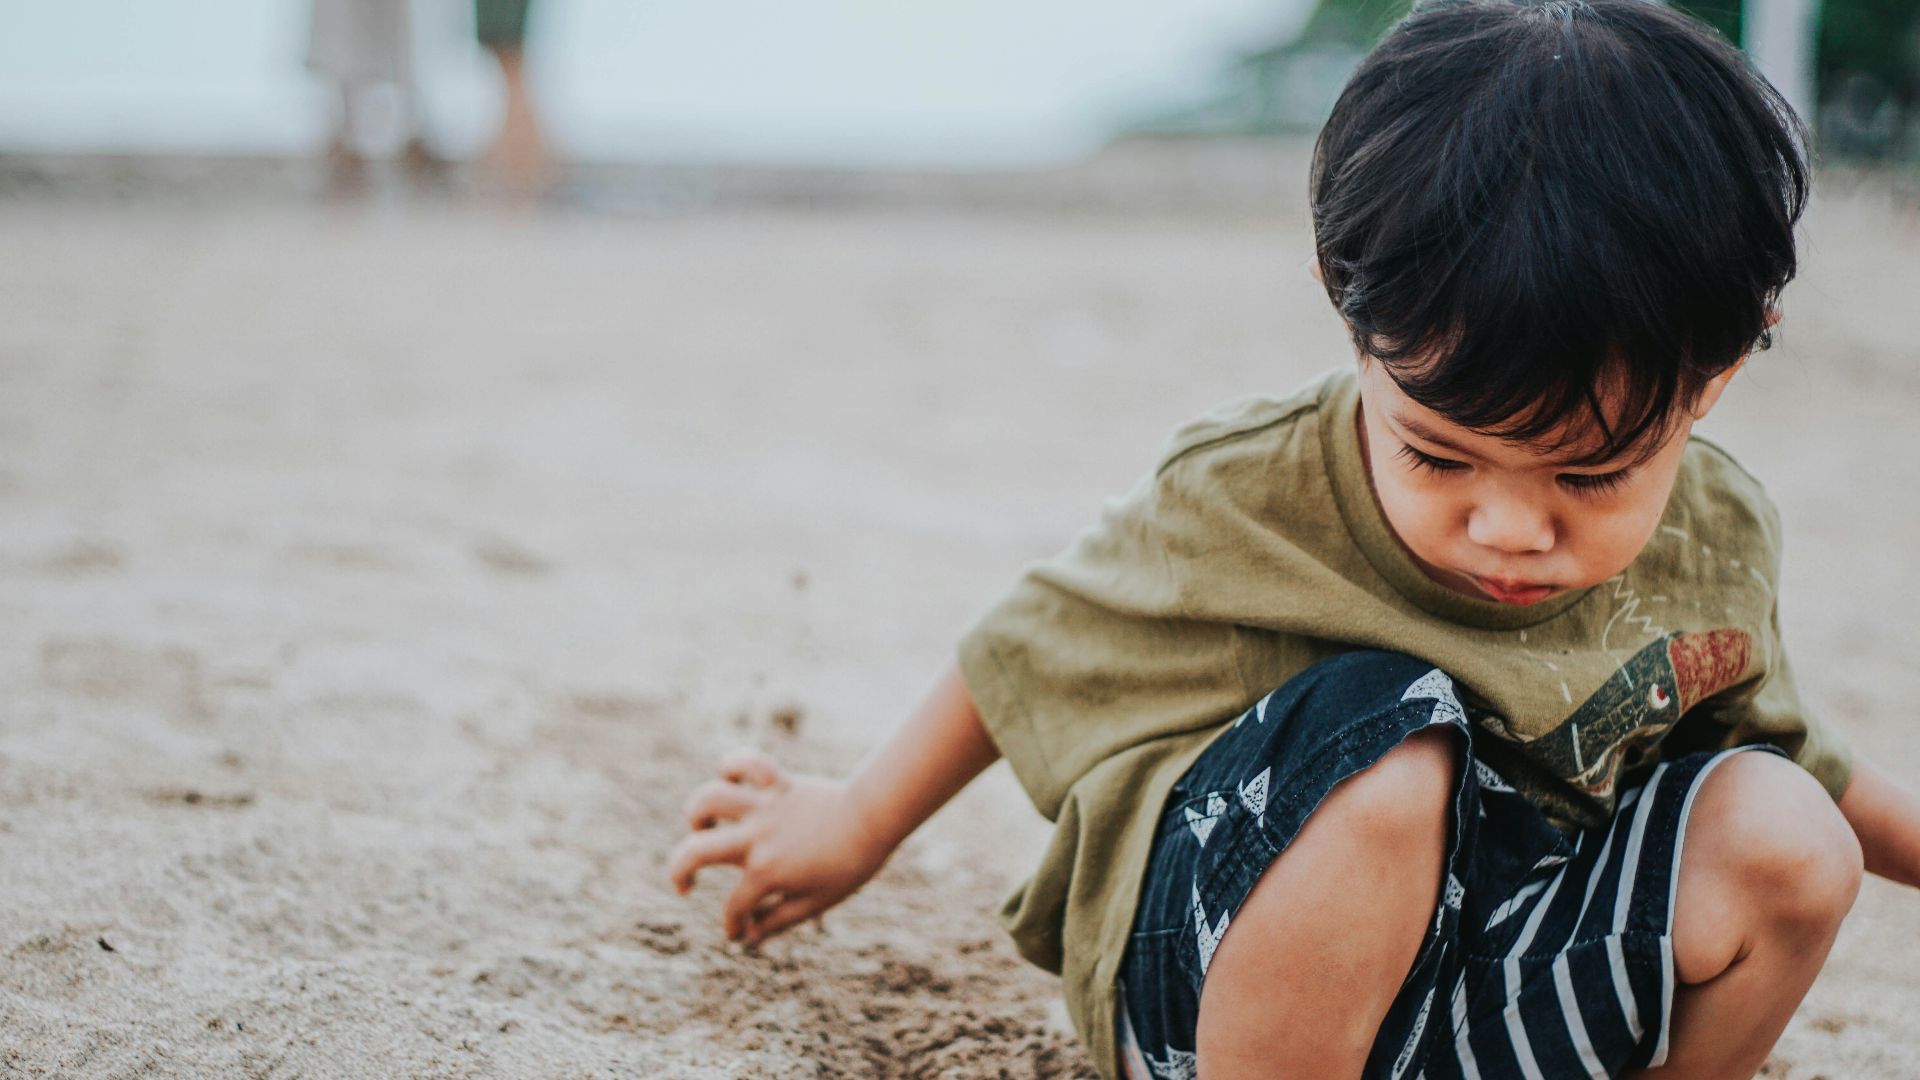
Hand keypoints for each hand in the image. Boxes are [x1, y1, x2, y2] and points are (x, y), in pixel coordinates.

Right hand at [668, 751, 891, 944]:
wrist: (874, 818)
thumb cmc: (850, 865)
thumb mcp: (817, 903)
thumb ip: (779, 921)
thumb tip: (749, 937)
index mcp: (767, 874)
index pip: (735, 908)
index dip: (733, 927)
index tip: (740, 932)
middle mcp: (757, 840)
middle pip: (694, 852)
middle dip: (677, 872)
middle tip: (686, 884)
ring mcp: (764, 809)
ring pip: (710, 799)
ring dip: (697, 813)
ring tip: (702, 825)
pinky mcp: (777, 783)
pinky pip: (748, 764)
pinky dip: (734, 765)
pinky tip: (730, 777)